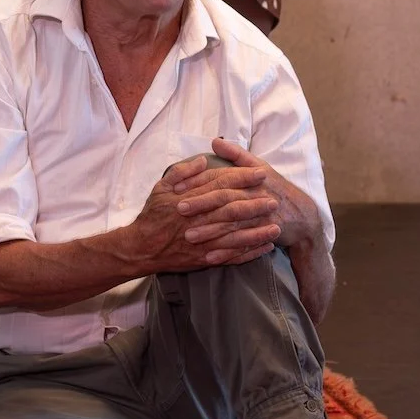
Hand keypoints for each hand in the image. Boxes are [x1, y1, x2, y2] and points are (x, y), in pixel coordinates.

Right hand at [127, 155, 278, 271]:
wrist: (142, 248)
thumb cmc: (152, 216)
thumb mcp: (160, 188)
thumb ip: (181, 173)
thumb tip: (203, 160)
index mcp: (188, 201)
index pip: (220, 186)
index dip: (242, 179)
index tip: (261, 174)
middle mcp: (198, 221)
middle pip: (231, 211)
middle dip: (255, 205)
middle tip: (275, 201)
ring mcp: (203, 242)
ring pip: (235, 236)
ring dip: (257, 232)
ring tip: (277, 227)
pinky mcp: (205, 258)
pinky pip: (232, 256)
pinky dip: (250, 253)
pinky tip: (265, 247)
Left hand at [191, 138, 322, 249]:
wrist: (304, 215)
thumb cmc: (276, 187)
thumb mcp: (259, 166)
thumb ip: (236, 155)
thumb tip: (215, 141)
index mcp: (251, 180)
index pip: (221, 179)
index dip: (198, 183)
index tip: (177, 189)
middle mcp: (256, 198)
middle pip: (226, 201)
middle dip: (202, 206)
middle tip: (178, 210)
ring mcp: (262, 218)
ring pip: (233, 226)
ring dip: (211, 232)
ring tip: (188, 237)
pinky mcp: (266, 236)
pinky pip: (244, 247)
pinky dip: (227, 253)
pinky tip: (209, 258)